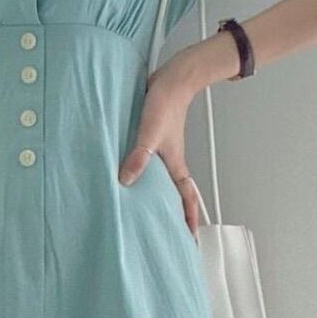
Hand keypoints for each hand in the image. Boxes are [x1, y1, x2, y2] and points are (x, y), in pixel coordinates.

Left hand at [117, 60, 202, 238]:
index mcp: (174, 164)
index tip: (190, 239)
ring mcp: (161, 150)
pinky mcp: (151, 139)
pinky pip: (149, 164)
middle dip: (173, 213)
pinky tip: (129, 177)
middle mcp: (169, 161)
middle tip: (166, 232)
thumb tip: (127, 180)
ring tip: (145, 211)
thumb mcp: (149, 133)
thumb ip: (139, 156)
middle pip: (174, 194)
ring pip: (161, 180)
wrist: (172, 78)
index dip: (188, 219)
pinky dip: (143, 174)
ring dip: (157, 195)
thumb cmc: (165, 104)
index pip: (185, 198)